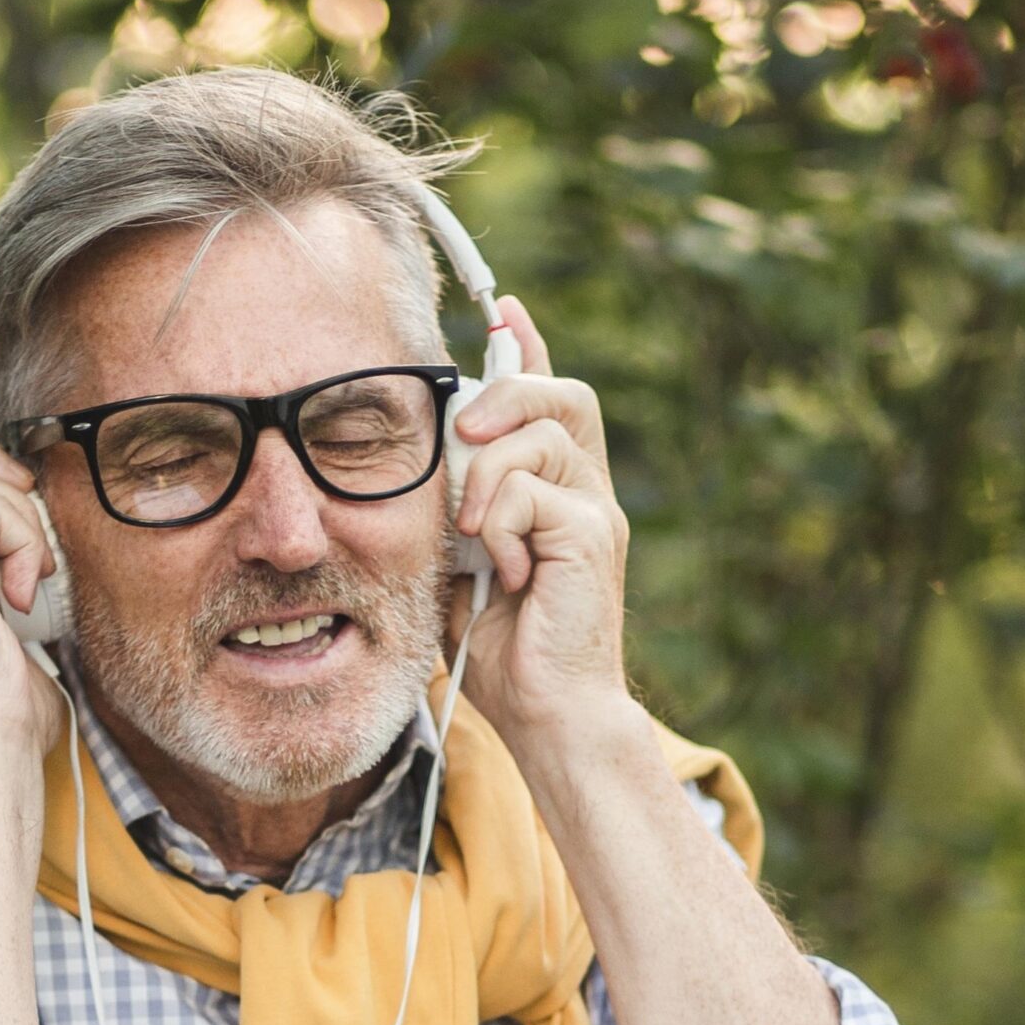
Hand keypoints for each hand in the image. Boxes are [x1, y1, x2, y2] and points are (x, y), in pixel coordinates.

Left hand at [445, 301, 634, 751]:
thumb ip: (454, 514)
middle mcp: (588, 494)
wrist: (547, 716)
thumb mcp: (462, 569)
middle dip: (508, 393)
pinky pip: (531, 492)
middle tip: (465, 428)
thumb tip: (429, 467)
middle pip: (562, 394)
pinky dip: (501, 526)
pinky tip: (506, 573)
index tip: (503, 308)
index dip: (529, 349)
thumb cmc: (505, 656)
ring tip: (475, 535)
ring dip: (487, 476)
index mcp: (559, 495)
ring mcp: (596, 513)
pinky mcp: (593, 537)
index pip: (551, 401)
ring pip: (538, 438)